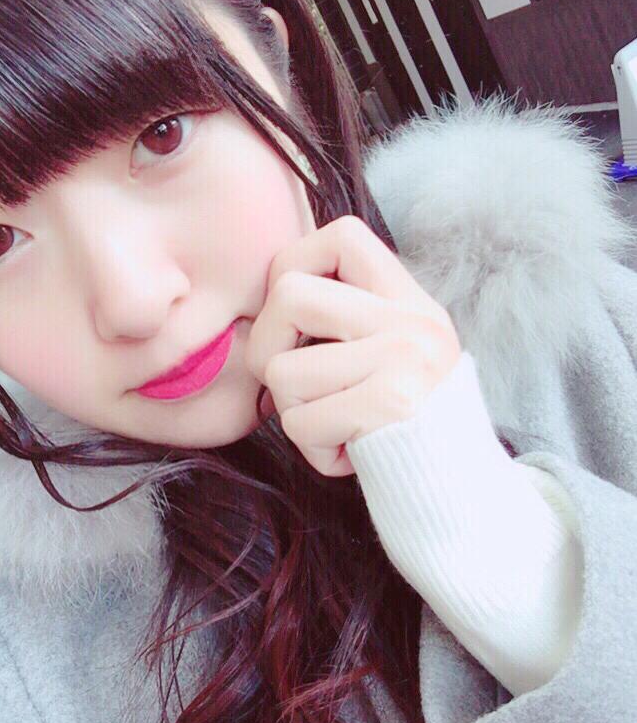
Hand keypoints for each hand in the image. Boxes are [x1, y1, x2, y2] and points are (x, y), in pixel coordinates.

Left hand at [245, 215, 462, 476]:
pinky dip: (312, 448)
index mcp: (408, 300)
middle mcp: (412, 320)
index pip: (341, 236)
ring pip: (281, 370)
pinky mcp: (392, 404)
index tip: (294, 319)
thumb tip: (267, 298)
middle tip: (296, 386)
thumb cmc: (402, 425)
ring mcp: (405, 358)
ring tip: (334, 423)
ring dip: (293, 410)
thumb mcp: (390, 353)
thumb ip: (346, 316)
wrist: (455, 487)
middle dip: (267, 349)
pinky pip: (300, 423)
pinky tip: (349, 450)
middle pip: (288, 295)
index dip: (293, 267)